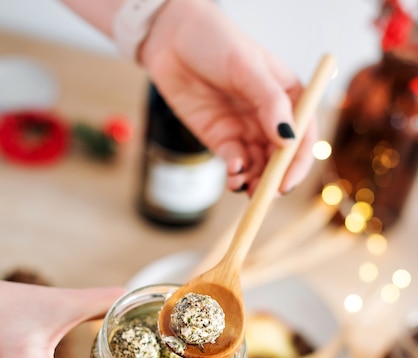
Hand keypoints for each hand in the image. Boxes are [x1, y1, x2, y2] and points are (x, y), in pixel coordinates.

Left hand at [140, 0, 315, 194]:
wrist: (170, 38)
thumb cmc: (215, 40)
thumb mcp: (247, 67)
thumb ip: (270, 103)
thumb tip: (288, 140)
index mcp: (287, 97)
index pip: (303, 136)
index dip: (298, 163)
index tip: (287, 182)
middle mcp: (269, 118)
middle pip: (281, 158)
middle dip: (274, 178)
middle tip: (264, 193)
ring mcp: (245, 130)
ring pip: (258, 166)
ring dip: (255, 181)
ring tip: (244, 186)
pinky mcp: (221, 139)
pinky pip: (235, 164)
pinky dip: (236, 174)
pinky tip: (232, 175)